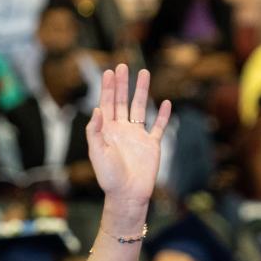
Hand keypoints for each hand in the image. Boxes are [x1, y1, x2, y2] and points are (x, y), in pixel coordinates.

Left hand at [86, 65, 170, 209]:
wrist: (127, 194)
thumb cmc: (109, 177)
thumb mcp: (97, 153)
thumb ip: (95, 131)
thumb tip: (96, 109)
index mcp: (107, 131)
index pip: (107, 104)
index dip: (107, 88)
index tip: (109, 72)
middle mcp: (122, 130)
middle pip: (122, 101)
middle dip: (122, 84)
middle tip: (123, 66)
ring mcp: (137, 136)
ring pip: (140, 108)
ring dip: (142, 91)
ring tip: (144, 73)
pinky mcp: (151, 145)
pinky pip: (158, 127)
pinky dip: (162, 115)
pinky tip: (165, 102)